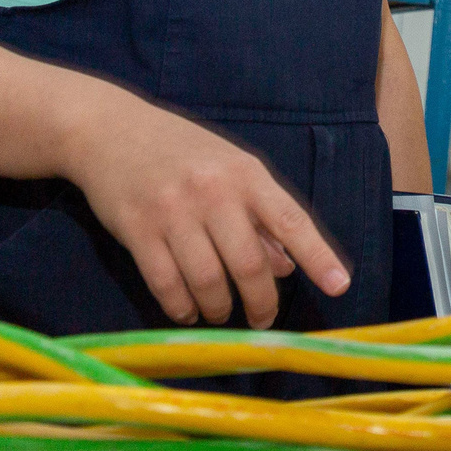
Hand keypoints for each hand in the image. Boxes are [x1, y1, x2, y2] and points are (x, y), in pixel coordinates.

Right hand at [60, 92, 350, 327]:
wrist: (110, 128)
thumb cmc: (182, 152)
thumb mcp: (231, 170)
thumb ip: (260, 217)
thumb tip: (288, 267)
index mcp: (246, 173)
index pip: (290, 220)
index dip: (319, 256)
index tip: (339, 286)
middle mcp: (213, 191)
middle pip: (248, 263)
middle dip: (261, 302)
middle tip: (262, 321)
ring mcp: (172, 211)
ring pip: (207, 280)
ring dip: (219, 309)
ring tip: (221, 314)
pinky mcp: (136, 229)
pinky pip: (166, 284)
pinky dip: (181, 308)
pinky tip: (188, 312)